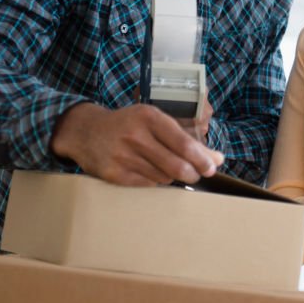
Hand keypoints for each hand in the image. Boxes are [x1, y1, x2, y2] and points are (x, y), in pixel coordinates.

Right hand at [50, 102, 223, 185]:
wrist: (86, 132)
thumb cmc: (128, 125)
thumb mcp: (154, 122)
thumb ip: (185, 138)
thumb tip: (217, 159)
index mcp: (148, 117)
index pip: (184, 143)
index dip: (202, 158)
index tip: (212, 167)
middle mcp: (135, 136)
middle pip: (176, 165)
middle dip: (193, 173)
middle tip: (197, 174)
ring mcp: (123, 157)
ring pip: (164, 177)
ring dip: (174, 177)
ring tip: (170, 169)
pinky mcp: (114, 174)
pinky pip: (148, 185)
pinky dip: (156, 182)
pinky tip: (152, 173)